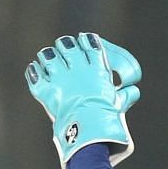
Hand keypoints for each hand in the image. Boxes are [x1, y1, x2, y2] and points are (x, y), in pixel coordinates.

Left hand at [24, 33, 141, 168]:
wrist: (90, 129)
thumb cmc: (107, 117)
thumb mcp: (118, 103)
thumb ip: (125, 95)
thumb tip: (133, 91)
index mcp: (97, 68)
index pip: (90, 42)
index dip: (85, 39)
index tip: (83, 39)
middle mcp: (77, 69)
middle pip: (67, 45)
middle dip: (65, 45)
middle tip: (64, 49)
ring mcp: (60, 79)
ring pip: (49, 56)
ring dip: (48, 56)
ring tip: (48, 59)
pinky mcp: (47, 91)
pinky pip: (35, 74)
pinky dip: (34, 71)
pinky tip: (35, 69)